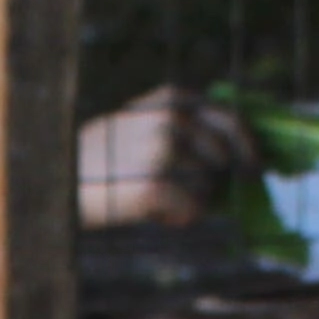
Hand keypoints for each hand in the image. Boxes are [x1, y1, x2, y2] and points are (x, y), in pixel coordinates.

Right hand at [75, 85, 262, 229]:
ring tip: (150, 197)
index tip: (256, 168)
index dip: (248, 148)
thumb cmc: (103, 158)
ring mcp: (165, 151)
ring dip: (187, 201)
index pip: (231, 121)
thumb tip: (232, 153)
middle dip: (208, 182)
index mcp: (173, 100)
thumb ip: (181, 125)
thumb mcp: (141, 121)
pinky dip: (177, 219)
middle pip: (222, 161)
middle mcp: (173, 120)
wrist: (61, 177)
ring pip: (207, 189)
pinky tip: (151, 212)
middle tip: (175, 190)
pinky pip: (193, 211)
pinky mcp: (156, 184)